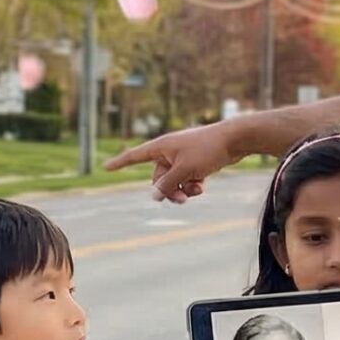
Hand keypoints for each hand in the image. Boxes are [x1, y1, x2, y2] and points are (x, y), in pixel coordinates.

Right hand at [105, 123, 238, 202]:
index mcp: (161, 147)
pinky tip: (203, 185)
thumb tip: (154, 195)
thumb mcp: (184, 170)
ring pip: (173, 181)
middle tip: (181, 200)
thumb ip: (167, 184)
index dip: (120, 162)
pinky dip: (192, 185)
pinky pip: (186, 179)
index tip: (105, 167)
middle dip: (168, 190)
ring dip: (183, 190)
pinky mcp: (195, 163)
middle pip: (158, 178)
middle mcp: (169, 151)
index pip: (134, 156)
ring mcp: (182, 157)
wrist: (234, 140)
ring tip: (196, 191)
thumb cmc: (207, 149)